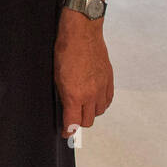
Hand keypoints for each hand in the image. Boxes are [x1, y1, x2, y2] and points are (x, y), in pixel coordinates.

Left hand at [54, 11, 113, 139]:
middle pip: (88, 121)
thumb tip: (66, 107)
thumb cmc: (65, 50)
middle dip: (79, 123)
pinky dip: (101, 104)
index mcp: (74, 94)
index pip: (73, 123)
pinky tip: (94, 99)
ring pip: (99, 112)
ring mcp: (102, 88)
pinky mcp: (109, 80)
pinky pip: (107, 101)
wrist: (82, 33)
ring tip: (82, 107)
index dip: (68, 131)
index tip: (65, 133)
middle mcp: (90, 94)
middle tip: (72, 119)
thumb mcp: (56, 75)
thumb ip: (63, 94)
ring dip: (90, 112)